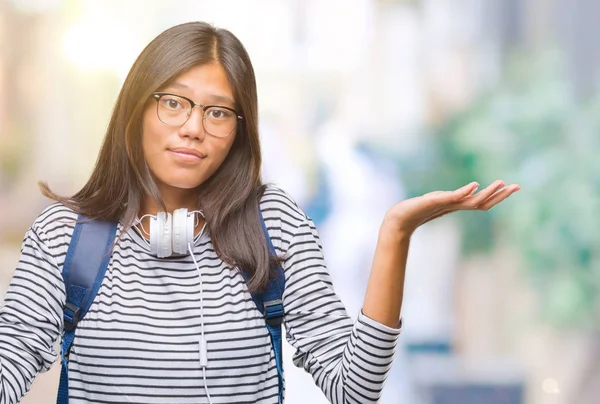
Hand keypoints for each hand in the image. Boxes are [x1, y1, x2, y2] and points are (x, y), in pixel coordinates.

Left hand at [382, 180, 520, 235]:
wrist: (399, 219)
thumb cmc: (415, 210)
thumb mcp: (436, 200)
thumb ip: (450, 198)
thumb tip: (468, 191)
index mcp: (456, 204)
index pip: (482, 201)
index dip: (498, 195)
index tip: (513, 186)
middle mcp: (454, 205)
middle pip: (483, 202)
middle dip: (500, 195)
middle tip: (518, 186)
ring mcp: (447, 204)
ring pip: (472, 200)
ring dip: (488, 192)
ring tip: (502, 182)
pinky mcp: (436, 201)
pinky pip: (454, 197)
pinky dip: (465, 192)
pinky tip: (475, 185)